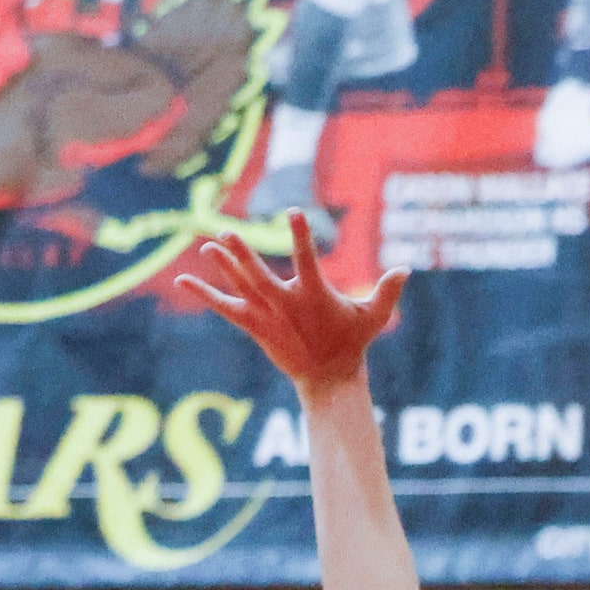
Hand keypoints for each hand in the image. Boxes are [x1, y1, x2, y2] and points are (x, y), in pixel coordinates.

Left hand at [177, 219, 406, 396]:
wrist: (328, 377)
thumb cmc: (352, 342)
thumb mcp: (374, 317)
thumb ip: (387, 291)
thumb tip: (406, 269)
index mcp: (314, 295)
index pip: (306, 260)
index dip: (300, 235)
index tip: (293, 211)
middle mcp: (286, 305)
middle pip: (260, 277)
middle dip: (244, 256)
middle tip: (227, 232)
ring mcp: (267, 316)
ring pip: (241, 287)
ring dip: (223, 266)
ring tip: (206, 244)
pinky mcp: (255, 326)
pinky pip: (225, 308)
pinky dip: (204, 294)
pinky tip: (182, 279)